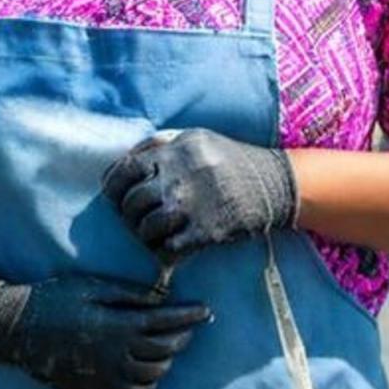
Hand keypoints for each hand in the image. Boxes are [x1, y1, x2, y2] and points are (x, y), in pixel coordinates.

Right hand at [0, 274, 210, 388]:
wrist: (18, 330)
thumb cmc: (56, 298)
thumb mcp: (94, 285)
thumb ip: (130, 294)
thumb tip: (162, 298)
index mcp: (117, 327)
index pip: (165, 324)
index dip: (189, 317)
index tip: (206, 311)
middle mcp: (115, 359)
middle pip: (164, 353)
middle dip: (180, 337)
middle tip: (185, 325)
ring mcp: (104, 383)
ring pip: (151, 380)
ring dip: (163, 363)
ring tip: (162, 347)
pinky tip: (141, 373)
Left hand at [102, 128, 298, 264]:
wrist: (275, 185)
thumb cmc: (230, 160)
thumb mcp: (195, 138)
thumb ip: (160, 146)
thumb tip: (123, 162)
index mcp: (173, 150)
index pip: (124, 169)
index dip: (113, 186)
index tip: (115, 195)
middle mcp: (178, 176)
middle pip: (131, 202)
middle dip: (129, 214)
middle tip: (137, 218)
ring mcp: (191, 205)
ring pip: (144, 228)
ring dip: (145, 234)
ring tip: (155, 233)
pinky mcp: (205, 231)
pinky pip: (167, 248)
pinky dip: (166, 249)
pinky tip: (174, 243)